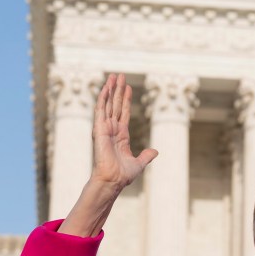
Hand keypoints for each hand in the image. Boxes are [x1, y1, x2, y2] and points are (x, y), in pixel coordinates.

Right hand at [91, 73, 157, 192]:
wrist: (113, 180)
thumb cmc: (123, 175)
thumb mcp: (139, 163)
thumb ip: (146, 156)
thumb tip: (155, 151)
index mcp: (121, 135)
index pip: (123, 112)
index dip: (126, 100)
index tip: (128, 87)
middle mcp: (112, 129)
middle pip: (115, 105)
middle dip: (118, 90)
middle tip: (120, 75)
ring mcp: (105, 128)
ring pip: (108, 104)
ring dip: (110, 90)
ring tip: (114, 76)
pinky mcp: (99, 130)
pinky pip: (101, 111)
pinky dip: (103, 99)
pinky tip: (106, 88)